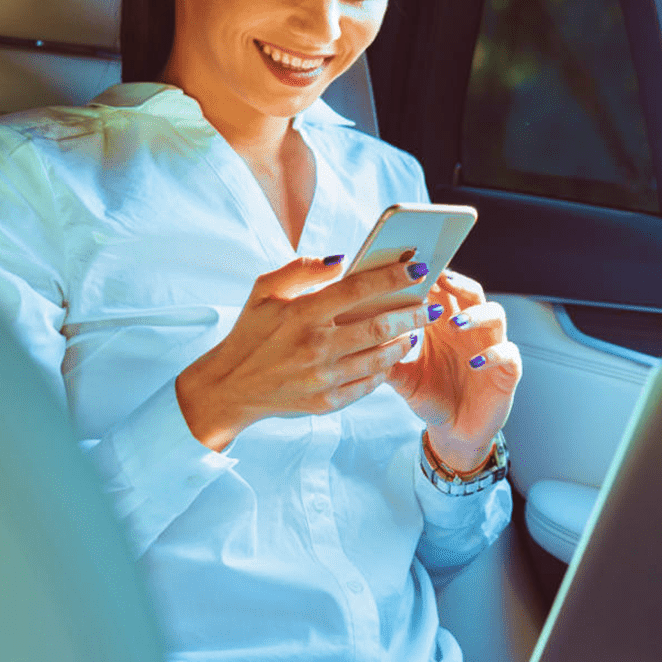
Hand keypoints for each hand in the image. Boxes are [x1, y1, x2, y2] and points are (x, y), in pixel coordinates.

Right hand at [176, 256, 430, 450]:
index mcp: (302, 313)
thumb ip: (301, 270)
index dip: (392, 277)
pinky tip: (391, 356)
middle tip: (429, 305)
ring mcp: (322, 377)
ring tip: (414, 330)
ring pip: (379, 358)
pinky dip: (384, 369)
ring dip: (403, 342)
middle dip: (411, 313)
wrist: (231, 386)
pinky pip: (368, 384)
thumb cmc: (250, 332)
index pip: (357, 289)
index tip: (418, 268)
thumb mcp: (264, 290)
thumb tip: (340, 260)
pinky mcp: (326, 402)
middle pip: (378, 326)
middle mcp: (315, 346)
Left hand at [386, 268, 521, 472]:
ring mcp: (490, 347)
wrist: (453, 432)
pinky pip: (508, 354)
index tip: (414, 268)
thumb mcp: (403, 377)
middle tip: (440, 279)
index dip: (431, 277)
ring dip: (476, 314)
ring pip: (495, 314)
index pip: (441, 289)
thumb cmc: (430, 396)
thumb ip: (387, 357)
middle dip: (456, 282)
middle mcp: (469, 330)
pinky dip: (494, 354)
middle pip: (471, 291)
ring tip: (455, 322)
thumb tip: (360, 339)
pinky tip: (475, 362)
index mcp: (443, 324)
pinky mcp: (506, 371)